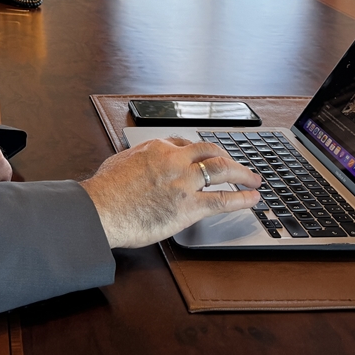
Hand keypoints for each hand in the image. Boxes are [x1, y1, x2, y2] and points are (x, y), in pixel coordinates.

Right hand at [79, 138, 261, 248]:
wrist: (101, 209)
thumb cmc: (105, 190)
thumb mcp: (121, 161)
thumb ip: (138, 158)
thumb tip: (140, 163)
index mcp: (158, 147)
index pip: (188, 145)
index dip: (202, 153)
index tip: (208, 159)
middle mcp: (174, 160)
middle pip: (211, 152)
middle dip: (228, 158)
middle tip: (239, 166)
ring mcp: (184, 183)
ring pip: (222, 171)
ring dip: (242, 174)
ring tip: (254, 179)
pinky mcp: (188, 207)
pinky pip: (222, 200)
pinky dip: (241, 199)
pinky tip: (252, 200)